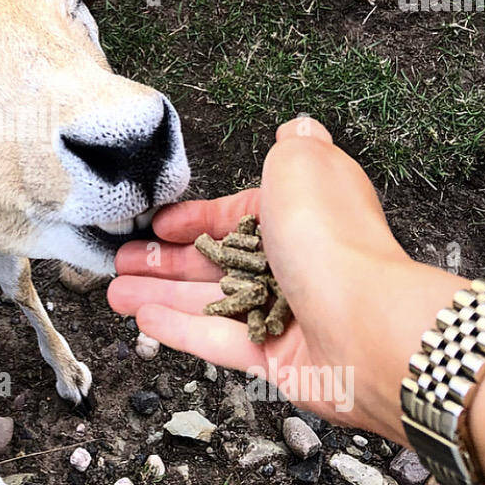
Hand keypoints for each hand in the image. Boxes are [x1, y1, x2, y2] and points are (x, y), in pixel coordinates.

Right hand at [108, 118, 464, 442]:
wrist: (366, 323)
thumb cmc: (334, 239)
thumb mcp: (303, 164)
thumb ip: (291, 144)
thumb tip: (295, 126)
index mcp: (301, 214)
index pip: (236, 216)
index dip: (195, 218)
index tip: (159, 223)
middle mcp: (295, 262)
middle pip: (216, 261)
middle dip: (165, 260)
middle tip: (124, 260)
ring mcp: (284, 313)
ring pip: (209, 302)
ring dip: (160, 295)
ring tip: (117, 292)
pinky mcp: (276, 358)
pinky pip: (219, 341)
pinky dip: (180, 330)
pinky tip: (145, 319)